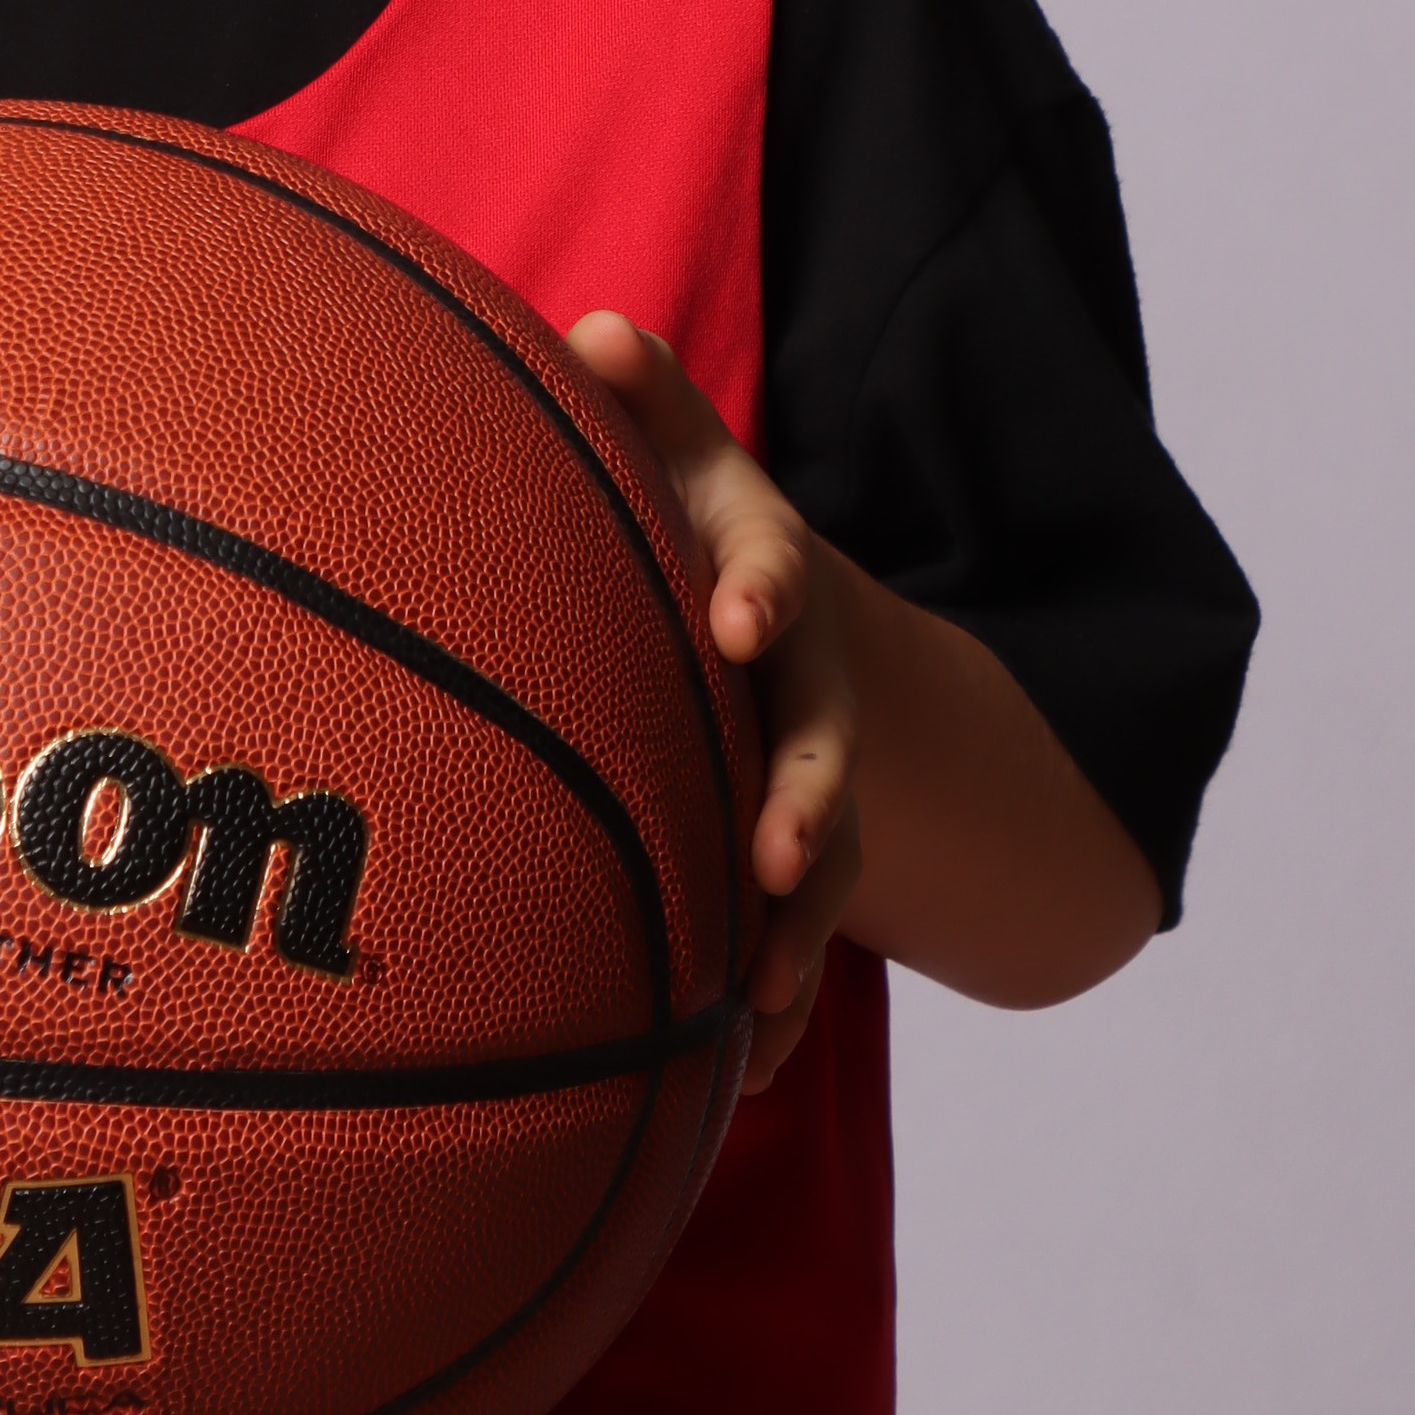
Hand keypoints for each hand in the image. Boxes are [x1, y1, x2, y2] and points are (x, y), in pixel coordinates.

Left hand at [565, 314, 863, 1093]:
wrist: (791, 650)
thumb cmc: (697, 546)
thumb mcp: (689, 471)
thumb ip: (651, 409)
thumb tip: (595, 329)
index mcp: (765, 593)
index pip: (770, 582)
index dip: (758, 597)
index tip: (736, 620)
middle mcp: (801, 700)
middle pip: (818, 753)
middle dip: (806, 805)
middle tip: (778, 855)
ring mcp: (804, 797)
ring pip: (812, 878)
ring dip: (792, 936)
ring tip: (757, 1001)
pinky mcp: (783, 880)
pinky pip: (785, 955)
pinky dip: (770, 1021)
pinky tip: (732, 1085)